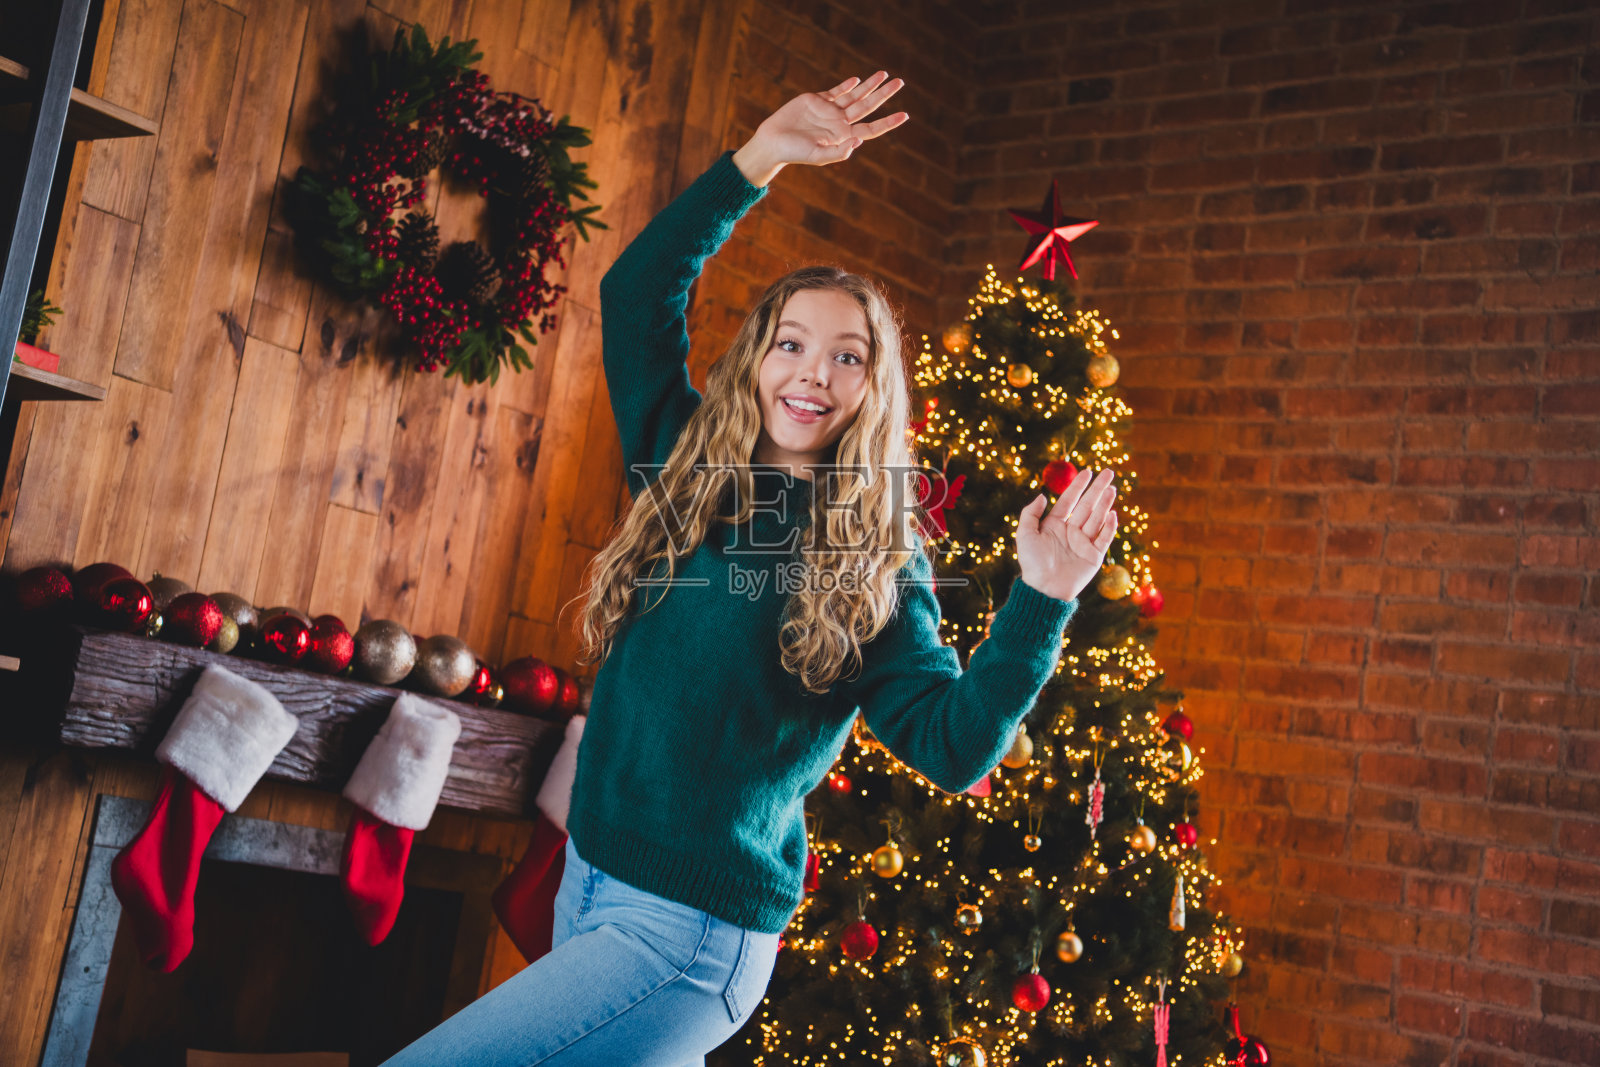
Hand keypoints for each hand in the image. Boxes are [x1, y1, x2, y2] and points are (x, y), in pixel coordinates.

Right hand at [731, 71, 909, 185]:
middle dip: (884, 94)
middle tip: (900, 82)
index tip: (904, 115)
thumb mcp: (817, 157)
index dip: (888, 122)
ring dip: (870, 85)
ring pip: (855, 95)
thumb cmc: (794, 153)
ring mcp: (829, 110)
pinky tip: (857, 80)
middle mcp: (840, 123)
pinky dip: (847, 85)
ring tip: (884, 74)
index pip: (871, 128)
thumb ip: (837, 153)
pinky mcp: (817, 100)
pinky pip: (836, 91)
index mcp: (844, 137)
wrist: (773, 142)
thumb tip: (857, 142)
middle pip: (868, 106)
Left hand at [1015, 467, 1118, 602]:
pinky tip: (1112, 513)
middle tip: (1108, 472)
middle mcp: (1071, 531)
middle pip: (1087, 505)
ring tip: (1111, 489)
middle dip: (1097, 489)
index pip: (1069, 500)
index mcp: (1055, 525)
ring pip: (1097, 518)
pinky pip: (1104, 538)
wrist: (1044, 589)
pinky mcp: (1094, 556)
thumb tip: (1042, 495)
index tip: (1087, 471)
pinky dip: (1109, 526)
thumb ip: (1030, 513)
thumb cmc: (1032, 563)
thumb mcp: (1025, 534)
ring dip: (1105, 503)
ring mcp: (1084, 542)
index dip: (1078, 486)